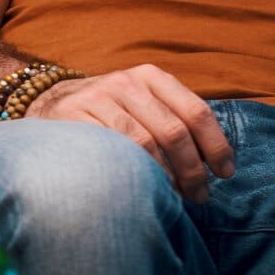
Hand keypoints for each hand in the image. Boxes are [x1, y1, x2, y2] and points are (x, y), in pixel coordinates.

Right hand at [23, 64, 235, 203]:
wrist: (49, 102)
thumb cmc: (109, 113)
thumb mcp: (142, 103)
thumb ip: (175, 120)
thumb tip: (218, 161)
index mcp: (152, 77)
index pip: (196, 112)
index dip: (216, 145)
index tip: (225, 172)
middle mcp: (127, 82)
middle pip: (174, 131)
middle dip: (193, 169)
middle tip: (201, 195)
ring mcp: (98, 96)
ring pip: (145, 143)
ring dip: (166, 177)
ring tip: (175, 197)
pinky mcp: (74, 114)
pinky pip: (112, 150)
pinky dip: (134, 172)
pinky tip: (143, 188)